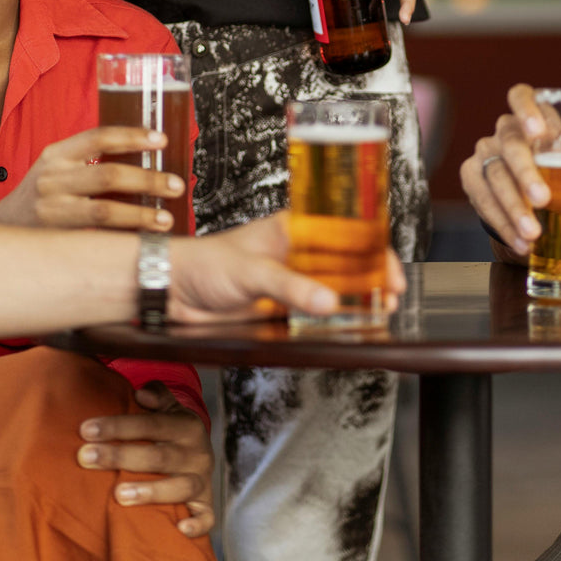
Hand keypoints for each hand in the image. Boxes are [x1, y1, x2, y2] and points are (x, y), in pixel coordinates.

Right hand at [0, 127, 184, 231]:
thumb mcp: (57, 170)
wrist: (0, 229)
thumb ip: (91, 163)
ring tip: (166, 219)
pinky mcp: (54, 237)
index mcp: (56, 154)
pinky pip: (97, 235)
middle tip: (177, 185)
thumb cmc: (40, 197)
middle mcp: (52, 178)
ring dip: (142, 214)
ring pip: (106, 210)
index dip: (133, 136)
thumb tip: (148, 163)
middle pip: (109, 175)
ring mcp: (51, 209)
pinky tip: (143, 239)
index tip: (162, 140)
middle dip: (149, 180)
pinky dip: (124, 236)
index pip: (99, 137)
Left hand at [78, 383, 214, 536]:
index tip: (86, 429)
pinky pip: (206, 518)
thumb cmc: (172, 434)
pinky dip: (196, 525)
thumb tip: (141, 394)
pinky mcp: (205, 506)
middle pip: (159, 456)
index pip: (152, 424)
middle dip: (120, 456)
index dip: (119, 426)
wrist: (200, 457)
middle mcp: (197, 454)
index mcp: (187, 427)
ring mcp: (202, 481)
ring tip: (119, 494)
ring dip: (150, 491)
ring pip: (181, 487)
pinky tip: (178, 529)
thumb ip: (157, 397)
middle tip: (86, 457)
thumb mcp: (169, 409)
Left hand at [170, 213, 406, 321]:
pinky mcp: (281, 311)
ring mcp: (291, 283)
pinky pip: (315, 317)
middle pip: (347, 263)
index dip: (374, 250)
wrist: (170, 292)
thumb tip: (329, 303)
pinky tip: (348, 331)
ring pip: (335, 291)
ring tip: (378, 316)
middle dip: (373, 280)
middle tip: (390, 300)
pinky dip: (334, 324)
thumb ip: (290, 286)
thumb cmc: (203, 264)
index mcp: (294, 229)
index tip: (390, 272)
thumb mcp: (250, 271)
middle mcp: (297, 254)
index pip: (346, 232)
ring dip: (357, 303)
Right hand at [461, 84, 560, 261]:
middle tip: (543, 200)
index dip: (526, 110)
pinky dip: (501, 222)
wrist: (533, 185)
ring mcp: (487, 152)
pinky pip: (481, 198)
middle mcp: (506, 130)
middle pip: (511, 145)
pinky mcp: (473, 176)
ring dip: (513, 208)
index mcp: (535, 116)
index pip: (521, 97)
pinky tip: (519, 241)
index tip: (539, 133)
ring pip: (495, 176)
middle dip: (526, 174)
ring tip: (533, 234)